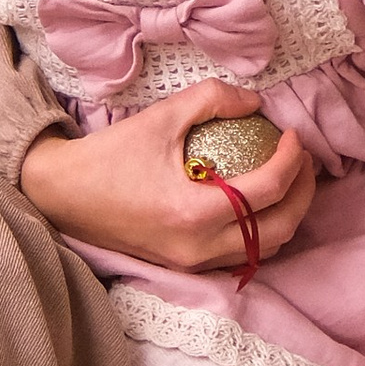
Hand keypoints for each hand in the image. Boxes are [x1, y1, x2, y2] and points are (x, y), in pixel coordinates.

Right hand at [19, 79, 319, 273]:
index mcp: (194, 212)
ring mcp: (192, 262)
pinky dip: (261, 231)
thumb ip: (213, 100)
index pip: (267, 191)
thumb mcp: (161, 116)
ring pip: (263, 249)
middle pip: (278, 229)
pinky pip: (240, 254)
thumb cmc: (109, 155)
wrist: (61, 195)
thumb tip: (255, 102)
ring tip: (289, 179)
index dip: (292, 161)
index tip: (293, 136)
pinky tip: (258, 203)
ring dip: (286, 215)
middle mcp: (198, 246)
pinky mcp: (184, 265)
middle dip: (302, 194)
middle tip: (303, 161)